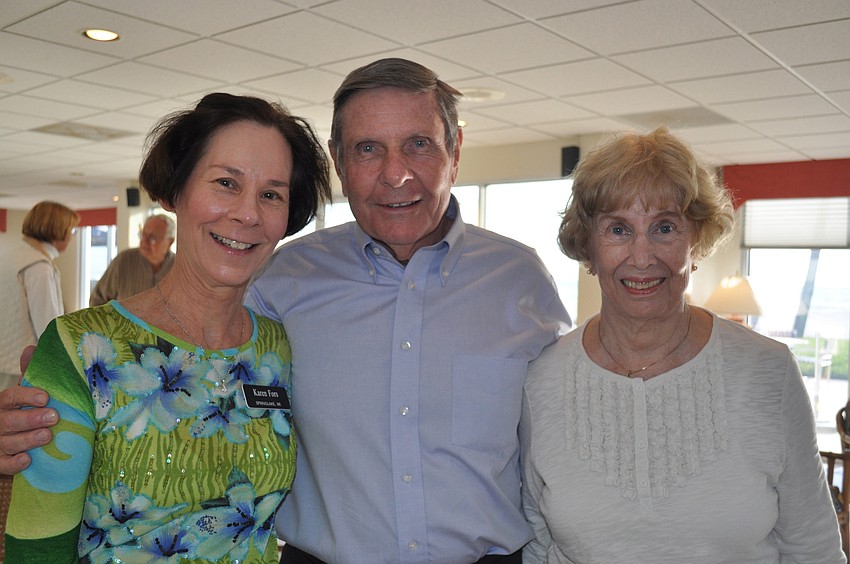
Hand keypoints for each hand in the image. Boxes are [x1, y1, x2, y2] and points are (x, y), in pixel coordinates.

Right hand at [0, 346, 56, 474]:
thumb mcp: (27, 393)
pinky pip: (2, 465)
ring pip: (7, 442)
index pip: (10, 397)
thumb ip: (31, 374)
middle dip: (30, 419)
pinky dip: (13, 464)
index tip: (45, 397)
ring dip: (27, 439)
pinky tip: (27, 460)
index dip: (26, 396)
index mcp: (4, 404)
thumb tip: (31, 348)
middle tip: (53, 417)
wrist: (12, 444)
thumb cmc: (24, 413)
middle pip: (8, 420)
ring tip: (47, 436)